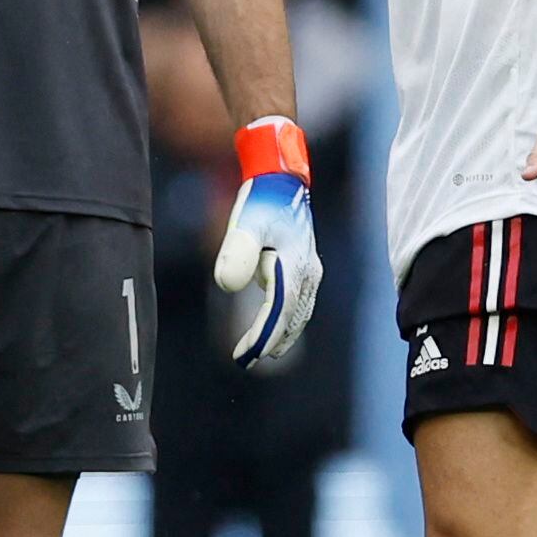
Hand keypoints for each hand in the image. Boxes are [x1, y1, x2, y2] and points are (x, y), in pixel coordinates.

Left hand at [212, 121, 320, 367]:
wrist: (282, 176)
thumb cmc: (263, 199)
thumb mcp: (246, 223)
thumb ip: (237, 251)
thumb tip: (227, 285)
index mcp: (295, 265)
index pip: (280, 312)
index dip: (263, 336)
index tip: (244, 355)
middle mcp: (308, 272)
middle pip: (292, 317)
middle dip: (270, 341)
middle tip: (245, 359)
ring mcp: (310, 269)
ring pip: (298, 312)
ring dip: (281, 334)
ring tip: (260, 352)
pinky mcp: (305, 266)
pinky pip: (298, 302)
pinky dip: (288, 319)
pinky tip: (275, 326)